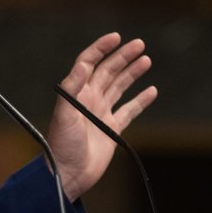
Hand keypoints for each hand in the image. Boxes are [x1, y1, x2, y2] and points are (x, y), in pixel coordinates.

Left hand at [47, 33, 156, 201]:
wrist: (67, 174)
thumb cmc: (60, 145)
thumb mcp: (63, 115)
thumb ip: (72, 88)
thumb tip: (84, 65)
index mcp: (77, 93)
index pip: (88, 63)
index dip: (101, 48)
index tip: (115, 37)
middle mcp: (89, 99)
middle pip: (108, 71)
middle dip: (123, 56)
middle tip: (139, 44)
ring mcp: (101, 113)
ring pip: (119, 87)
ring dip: (132, 73)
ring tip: (146, 60)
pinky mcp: (111, 129)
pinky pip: (128, 111)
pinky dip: (140, 101)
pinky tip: (151, 91)